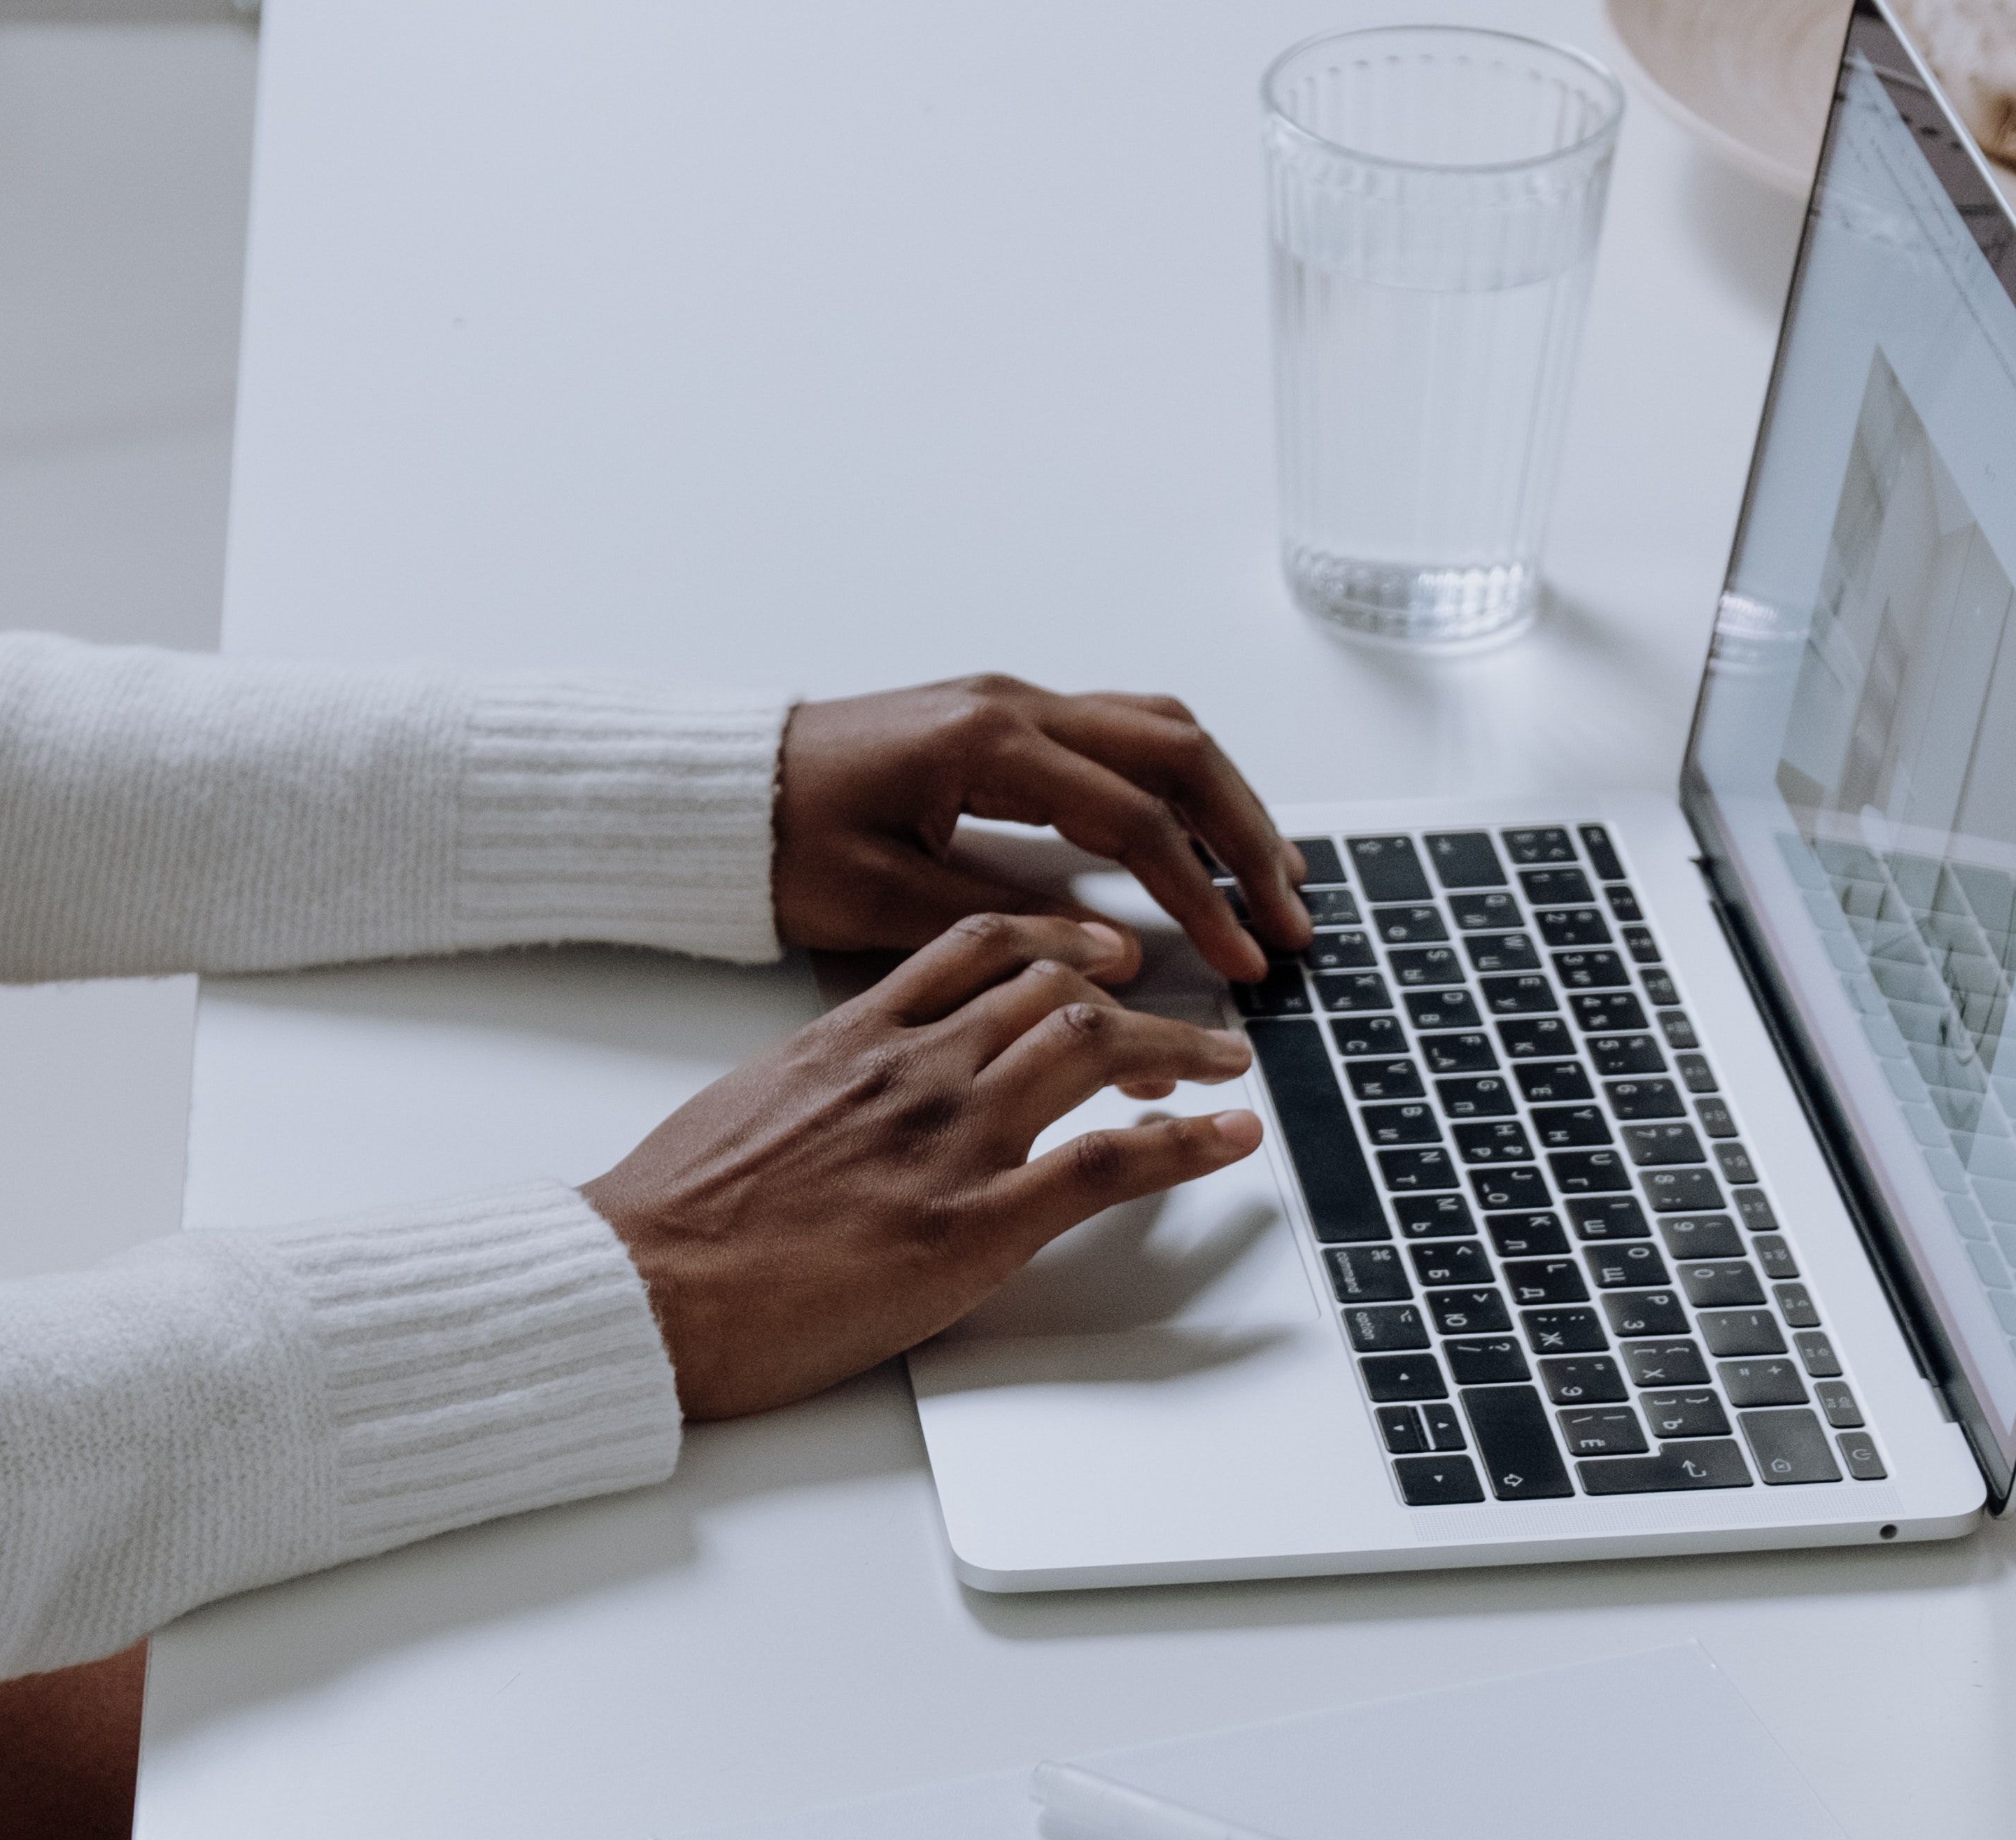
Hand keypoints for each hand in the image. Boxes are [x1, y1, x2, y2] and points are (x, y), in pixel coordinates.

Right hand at [583, 913, 1261, 1421]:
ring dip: (1179, 1051)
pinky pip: (1107, 1164)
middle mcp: (914, 1068)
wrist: (644, 1281)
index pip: (978, 950)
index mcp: (853, 1035)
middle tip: (1184, 1023)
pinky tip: (1230, 1137)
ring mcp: (949, 1140)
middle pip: (1055, 990)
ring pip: (1094, 1049)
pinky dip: (1186, 1143)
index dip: (1056, 942)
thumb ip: (819, 1085)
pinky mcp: (971, 1225)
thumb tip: (847, 1096)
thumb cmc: (673, 1216)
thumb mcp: (748, 1108)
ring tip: (1225, 1063)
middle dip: (1135, 997)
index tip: (1095, 956)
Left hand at [775, 676, 1313, 982]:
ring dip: (1227, 800)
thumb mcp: (880, 900)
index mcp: (988, 746)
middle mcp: (1014, 706)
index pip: (1136, 818)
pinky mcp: (1005, 720)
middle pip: (1177, 753)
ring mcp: (1013, 703)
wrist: (723, 792)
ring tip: (1274, 874)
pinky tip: (1203, 835)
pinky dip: (1179, 782)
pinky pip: (1122, 734)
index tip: (1244, 959)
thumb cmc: (783, 843)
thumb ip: (1003, 921)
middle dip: (1248, 836)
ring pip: (1160, 730)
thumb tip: (1117, 952)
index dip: (1202, 895)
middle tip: (1291, 916)